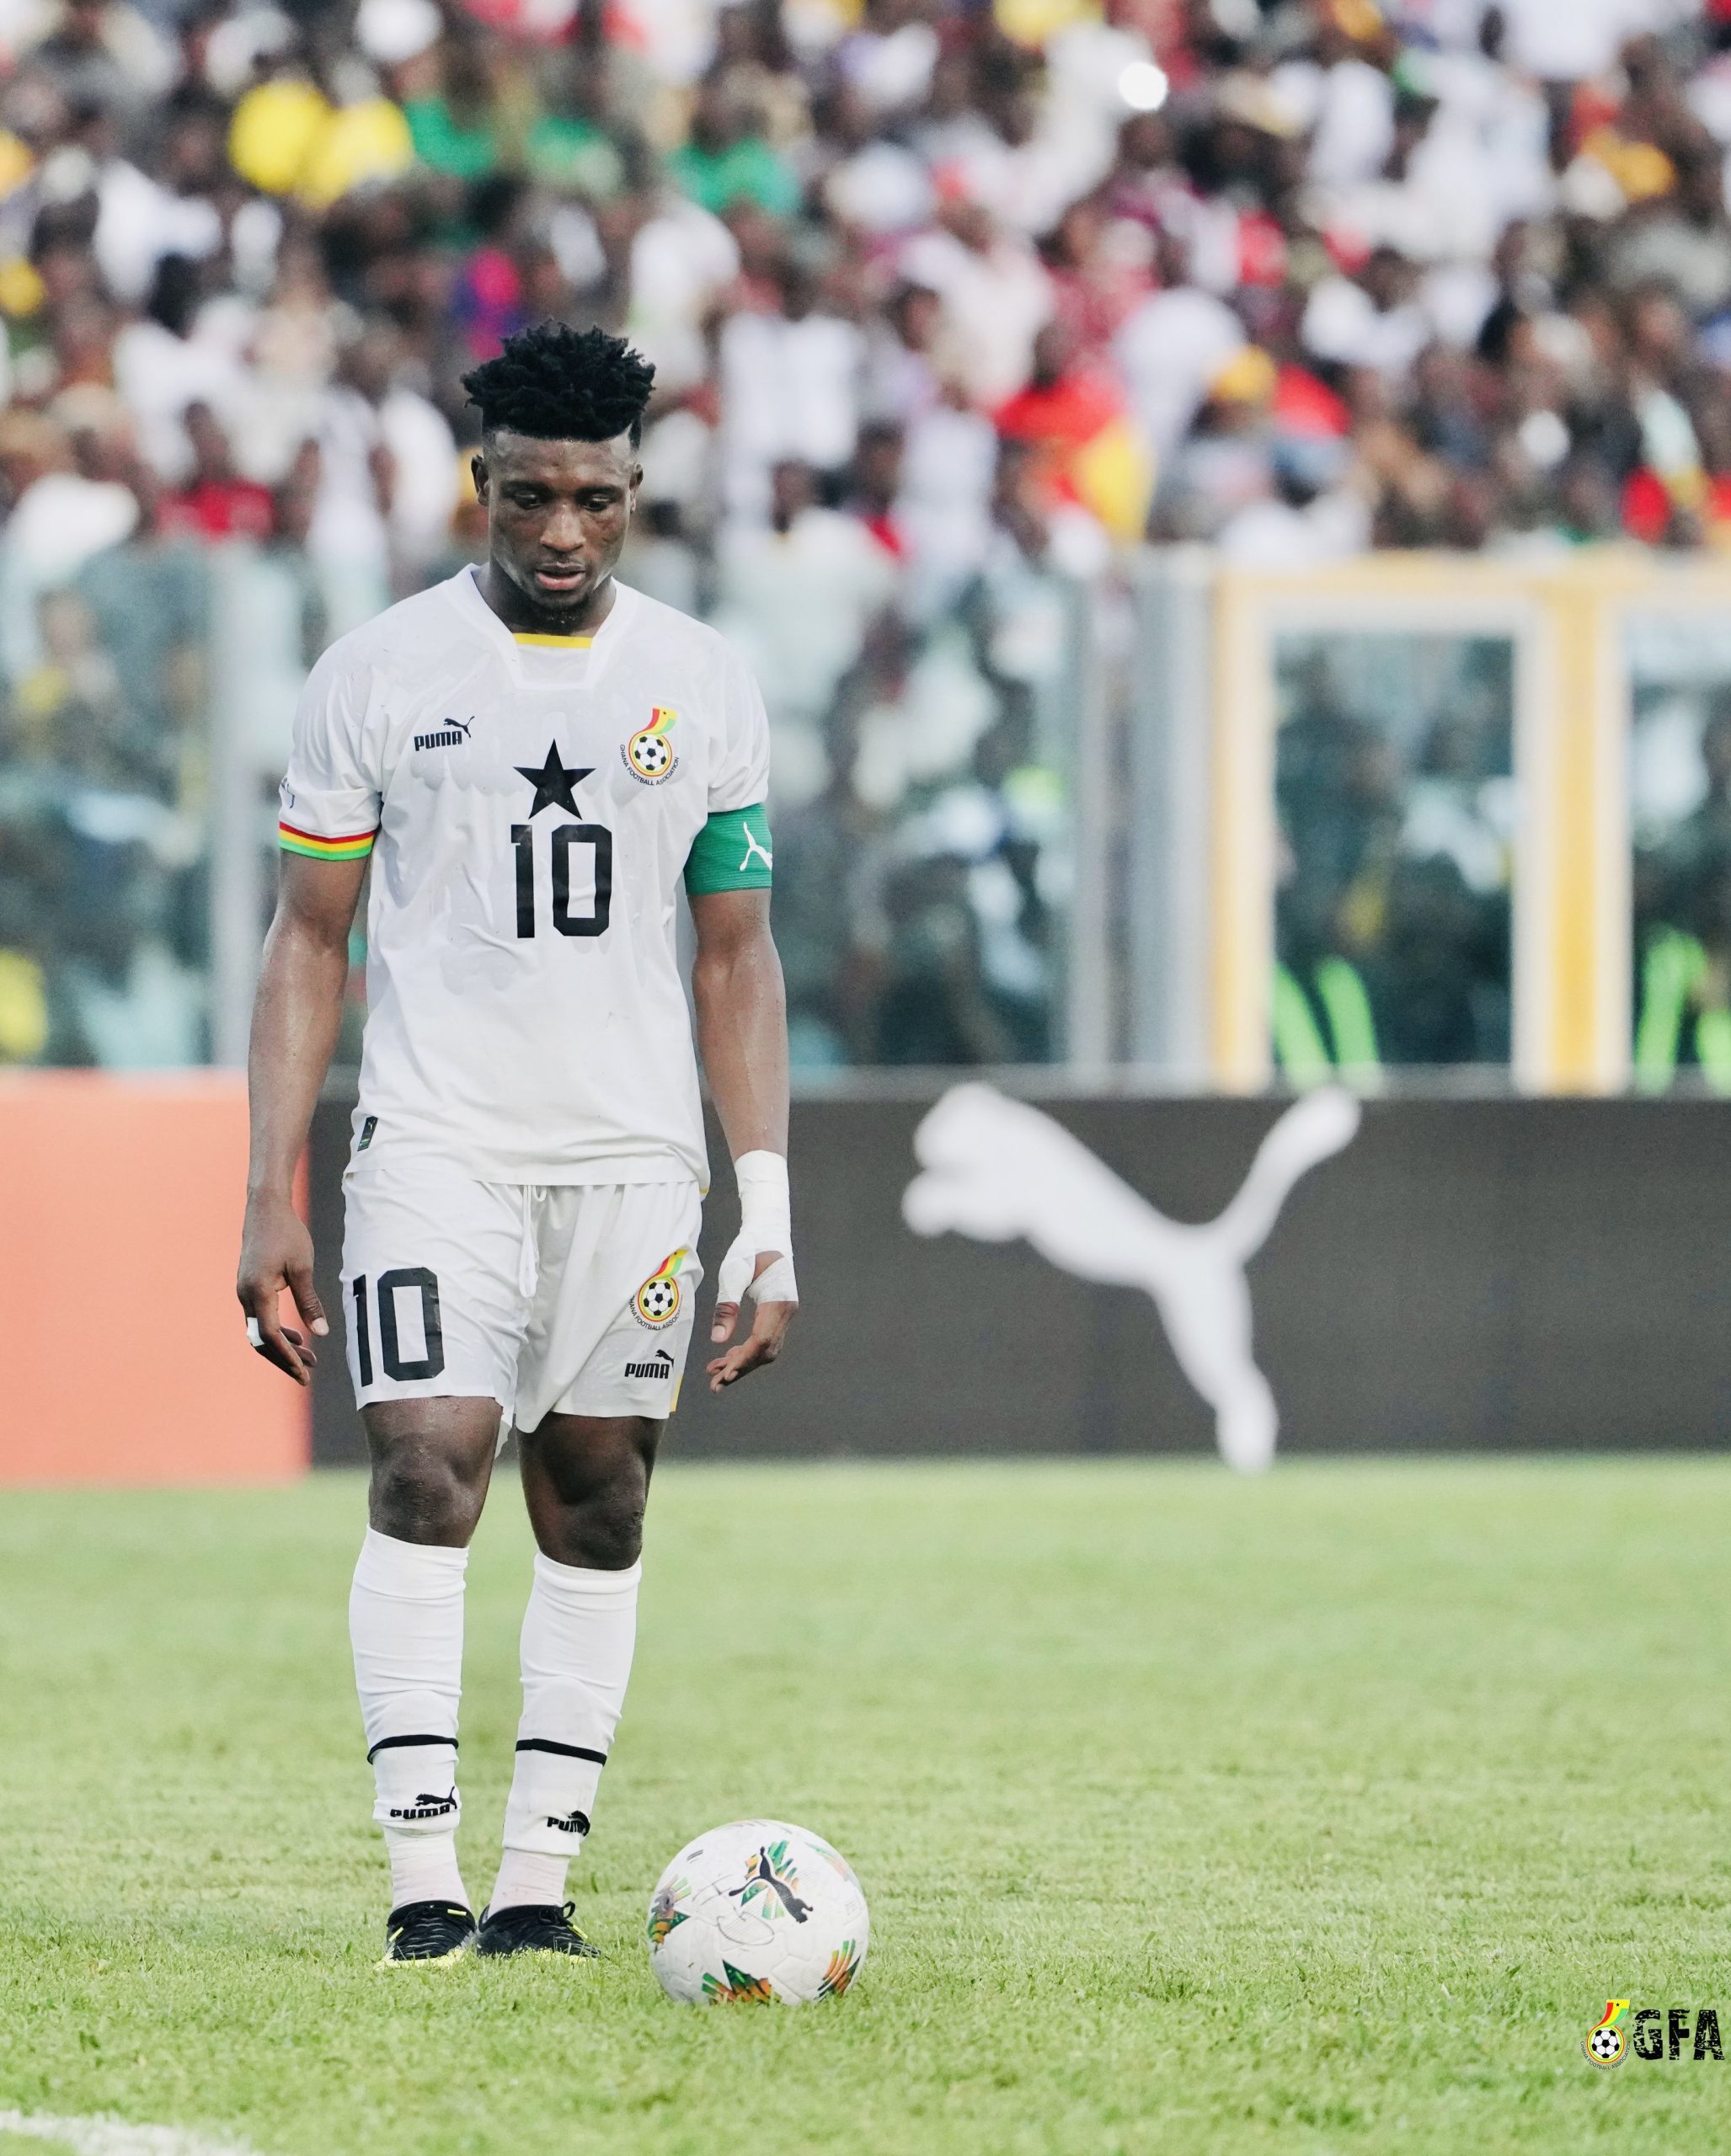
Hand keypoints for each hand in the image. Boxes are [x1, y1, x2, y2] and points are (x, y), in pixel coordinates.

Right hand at [237, 1191, 327, 1386]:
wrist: (265, 1208)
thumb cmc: (287, 1233)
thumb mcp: (303, 1268)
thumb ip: (310, 1301)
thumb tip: (322, 1332)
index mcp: (257, 1291)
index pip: (271, 1335)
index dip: (287, 1356)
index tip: (304, 1371)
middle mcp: (245, 1295)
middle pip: (261, 1340)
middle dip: (283, 1358)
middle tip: (306, 1375)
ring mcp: (244, 1292)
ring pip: (260, 1330)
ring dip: (282, 1346)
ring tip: (309, 1359)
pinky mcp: (249, 1287)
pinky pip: (261, 1317)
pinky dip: (277, 1330)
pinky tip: (297, 1336)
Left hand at [706, 1250, 795, 1391]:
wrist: (768, 1232)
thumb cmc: (749, 1249)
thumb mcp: (732, 1274)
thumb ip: (726, 1307)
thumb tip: (717, 1340)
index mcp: (779, 1302)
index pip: (761, 1341)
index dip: (743, 1360)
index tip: (724, 1375)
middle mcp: (787, 1311)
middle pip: (765, 1351)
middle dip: (741, 1369)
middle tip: (715, 1384)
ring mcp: (785, 1313)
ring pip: (765, 1349)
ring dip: (742, 1362)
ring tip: (716, 1373)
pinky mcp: (778, 1313)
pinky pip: (764, 1339)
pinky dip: (747, 1351)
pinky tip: (728, 1357)